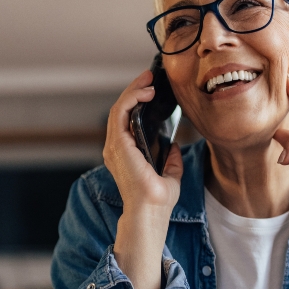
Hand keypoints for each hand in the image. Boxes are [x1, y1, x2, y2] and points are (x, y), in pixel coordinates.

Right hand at [103, 70, 183, 213]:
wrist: (151, 211)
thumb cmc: (157, 201)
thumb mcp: (170, 175)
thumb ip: (170, 160)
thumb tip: (174, 146)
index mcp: (125, 154)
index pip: (126, 121)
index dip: (136, 102)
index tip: (151, 89)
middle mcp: (116, 149)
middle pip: (121, 111)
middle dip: (134, 90)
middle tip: (149, 77)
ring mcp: (114, 146)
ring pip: (119, 108)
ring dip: (133, 91)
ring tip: (148, 79)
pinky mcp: (118, 144)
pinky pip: (120, 113)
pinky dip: (131, 99)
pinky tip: (145, 92)